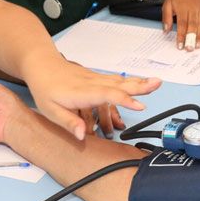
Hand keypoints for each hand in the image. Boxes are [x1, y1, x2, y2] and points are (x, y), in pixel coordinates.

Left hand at [24, 60, 160, 140]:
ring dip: (139, 82)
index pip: (106, 95)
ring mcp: (95, 79)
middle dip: (139, 86)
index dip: (124, 100)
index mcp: (81, 92)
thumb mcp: (50, 110)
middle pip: (119, 85)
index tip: (140, 106)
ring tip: (157, 83)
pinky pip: (116, 80)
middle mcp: (92, 83)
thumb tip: (83, 136)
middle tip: (158, 85)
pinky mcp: (97, 77)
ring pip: (120, 81)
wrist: (41, 65)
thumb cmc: (45, 88)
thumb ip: (68, 122)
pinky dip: (131, 81)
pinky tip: (141, 82)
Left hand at [162, 0, 199, 50]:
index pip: (182, 24)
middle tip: (189, 49)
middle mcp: (193, 9)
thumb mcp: (167, 4)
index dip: (181, 35)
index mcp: (182, 8)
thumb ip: (166, 17)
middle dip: (191, 38)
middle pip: (193, 26)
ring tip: (197, 46)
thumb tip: (165, 30)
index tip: (180, 45)